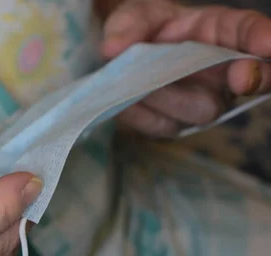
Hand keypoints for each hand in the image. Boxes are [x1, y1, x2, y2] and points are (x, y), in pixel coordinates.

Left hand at [101, 0, 270, 135]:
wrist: (121, 55)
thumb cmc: (141, 28)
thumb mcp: (134, 16)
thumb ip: (127, 26)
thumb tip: (113, 47)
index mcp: (220, 31)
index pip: (249, 32)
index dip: (261, 38)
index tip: (268, 45)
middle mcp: (220, 70)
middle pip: (243, 82)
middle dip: (242, 79)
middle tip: (237, 76)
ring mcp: (200, 101)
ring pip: (200, 110)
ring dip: (169, 97)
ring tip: (135, 82)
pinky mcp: (173, 123)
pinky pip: (162, 126)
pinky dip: (141, 115)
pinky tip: (123, 102)